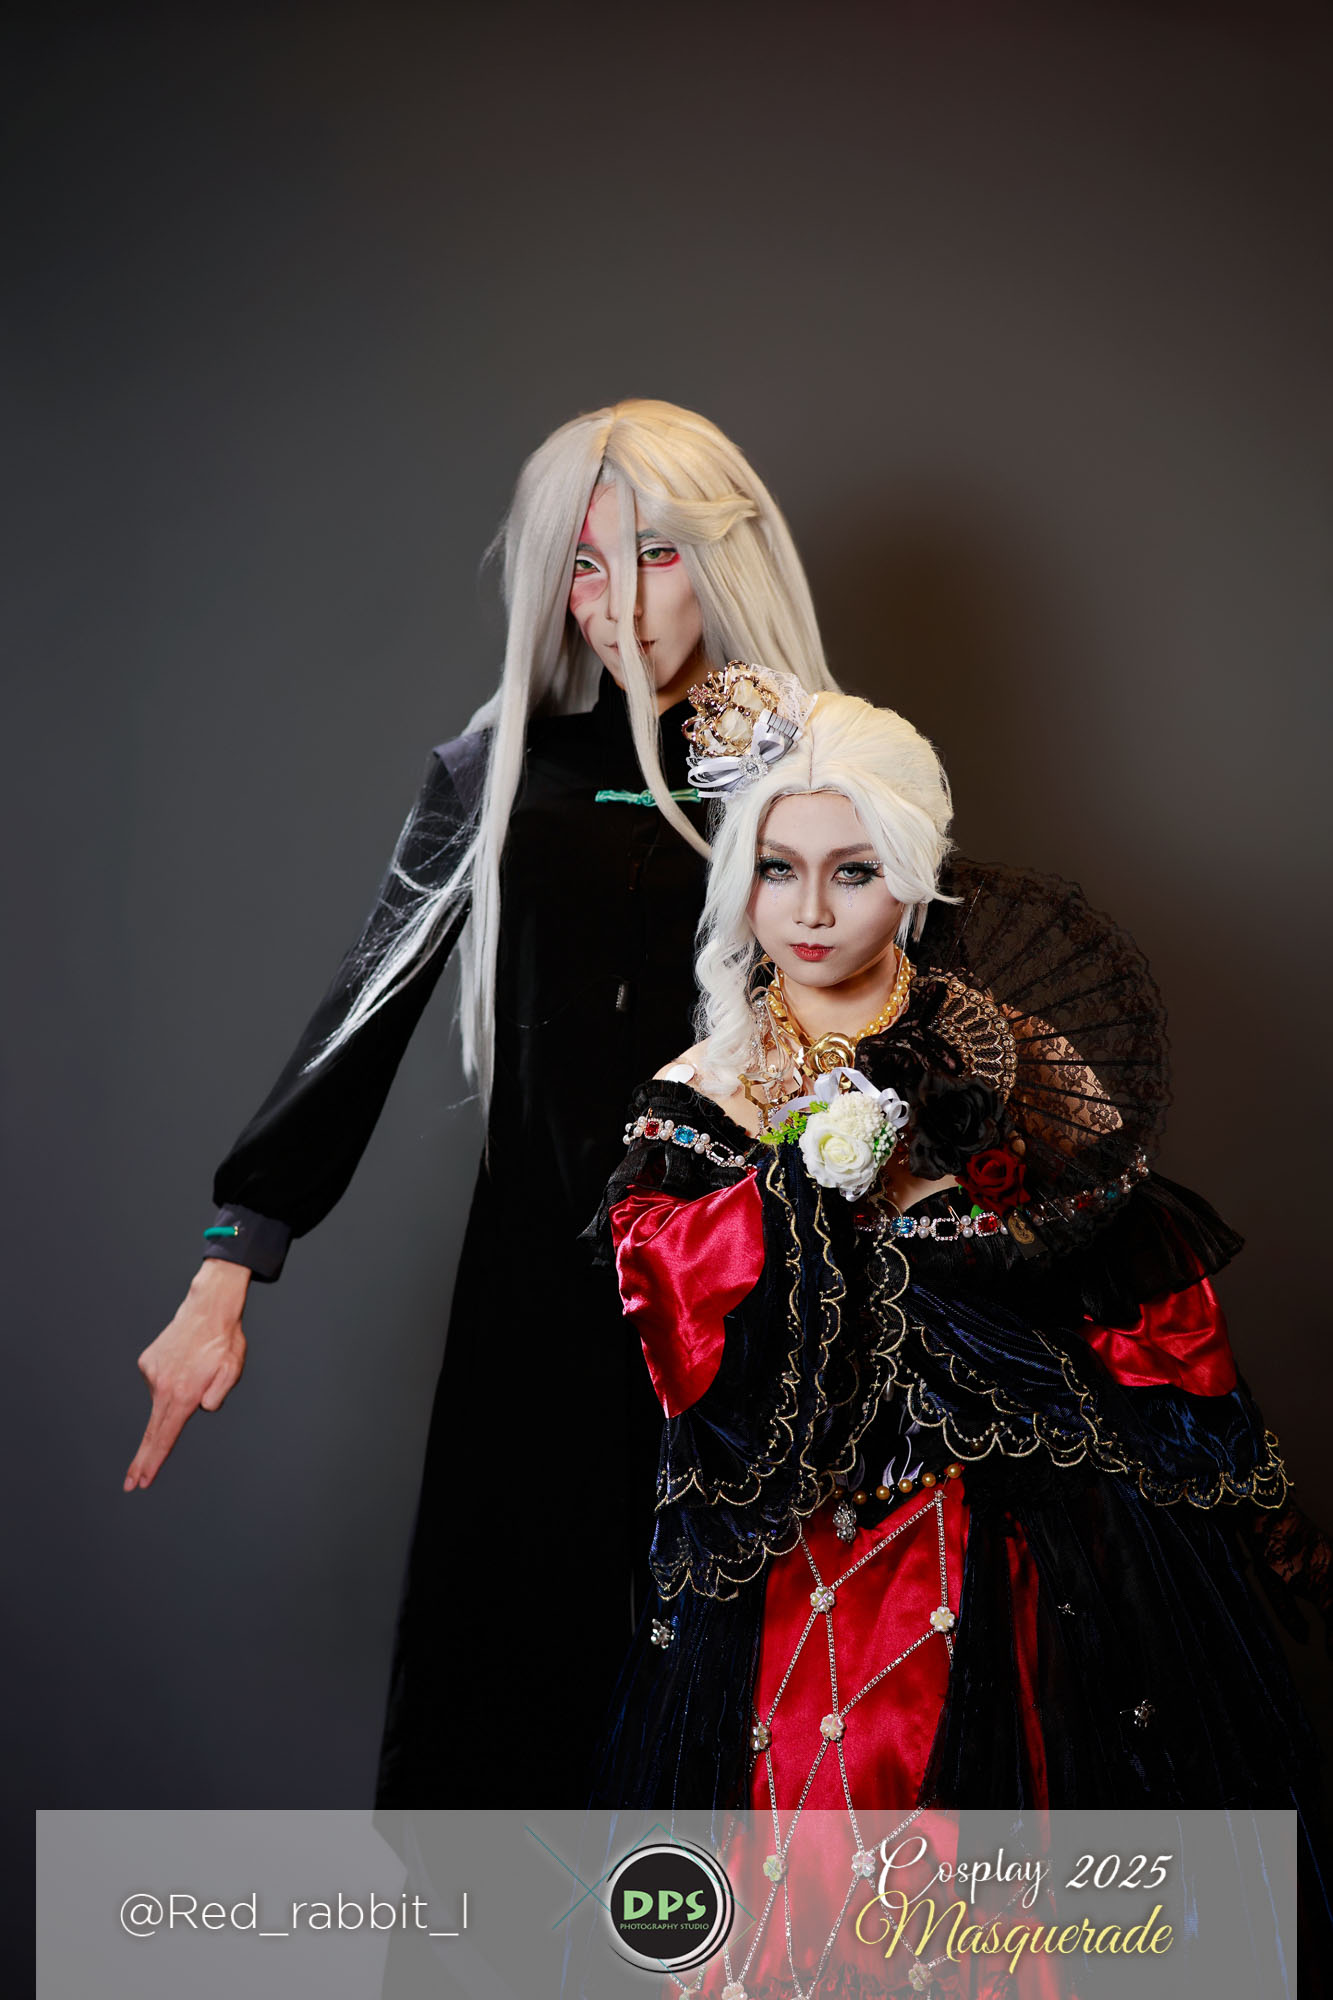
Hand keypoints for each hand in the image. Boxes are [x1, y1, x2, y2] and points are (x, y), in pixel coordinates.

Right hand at [124, 1259, 250, 1489]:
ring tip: (196, 1370)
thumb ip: (218, 1395)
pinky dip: (170, 1379)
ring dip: (175, 1396)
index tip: (141, 1480)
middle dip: (142, 1460)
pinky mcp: (146, 1363)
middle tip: (131, 1483)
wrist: (207, 1308)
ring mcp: (151, 1373)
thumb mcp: (232, 1371)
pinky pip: (159, 1382)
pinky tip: (183, 1362)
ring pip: (163, 1400)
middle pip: (152, 1431)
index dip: (154, 1461)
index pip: (166, 1436)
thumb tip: (202, 1408)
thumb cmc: (224, 1342)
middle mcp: (163, 1386)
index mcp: (183, 1393)